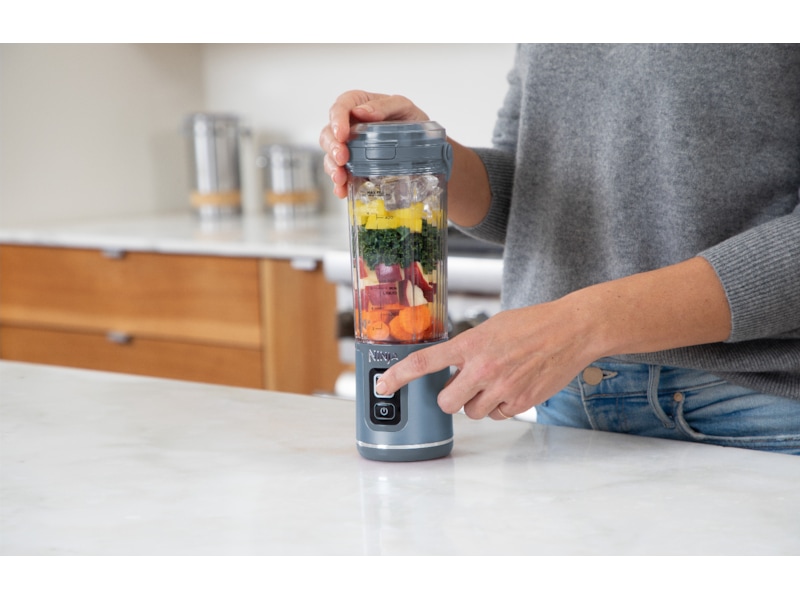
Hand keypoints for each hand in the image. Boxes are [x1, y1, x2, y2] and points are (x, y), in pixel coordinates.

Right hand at [319, 91, 428, 197]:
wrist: (425, 146)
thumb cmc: (411, 121)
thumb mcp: (404, 107)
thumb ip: (385, 105)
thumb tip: (362, 112)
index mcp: (358, 105)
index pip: (340, 107)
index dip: (337, 120)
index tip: (342, 134)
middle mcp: (349, 126)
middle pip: (329, 133)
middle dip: (332, 147)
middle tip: (342, 158)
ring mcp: (350, 147)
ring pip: (330, 155)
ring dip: (332, 167)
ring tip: (341, 177)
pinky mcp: (354, 166)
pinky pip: (341, 174)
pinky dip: (340, 183)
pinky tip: (343, 189)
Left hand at [374, 257, 730, 420]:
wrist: (572, 330)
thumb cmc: (532, 323)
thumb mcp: (492, 327)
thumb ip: (468, 348)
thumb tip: (450, 368)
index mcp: (471, 343)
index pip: (424, 362)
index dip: (398, 376)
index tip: (382, 387)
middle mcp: (482, 368)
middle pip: (446, 403)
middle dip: (451, 398)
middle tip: (463, 386)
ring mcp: (502, 387)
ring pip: (471, 413)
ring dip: (477, 403)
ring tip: (496, 381)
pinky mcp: (521, 402)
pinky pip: (497, 416)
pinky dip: (500, 407)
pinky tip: (513, 387)